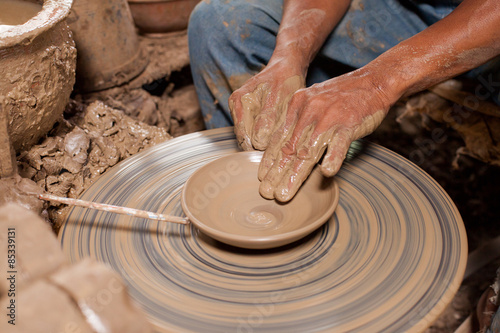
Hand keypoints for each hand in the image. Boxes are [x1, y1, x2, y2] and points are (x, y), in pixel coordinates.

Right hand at [228, 58, 304, 150]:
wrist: (287, 68)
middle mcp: (237, 108)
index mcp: (238, 101)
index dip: (255, 146)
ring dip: (264, 143)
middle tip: (277, 152)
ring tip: (280, 147)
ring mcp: (244, 113)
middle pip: (244, 137)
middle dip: (259, 146)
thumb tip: (259, 142)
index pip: (241, 133)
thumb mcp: (278, 96)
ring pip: (251, 137)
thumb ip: (267, 118)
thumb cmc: (284, 78)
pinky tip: (279, 140)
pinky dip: (267, 137)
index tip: (270, 154)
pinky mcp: (253, 117)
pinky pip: (257, 133)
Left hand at [258, 69, 394, 201]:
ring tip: (285, 193)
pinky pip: (339, 144)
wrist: (374, 81)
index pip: (280, 137)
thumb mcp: (314, 101)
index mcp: (298, 105)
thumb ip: (301, 123)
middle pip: (290, 148)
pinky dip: (333, 158)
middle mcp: (309, 111)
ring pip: (308, 151)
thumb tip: (288, 148)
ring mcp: (329, 118)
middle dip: (276, 173)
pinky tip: (327, 173)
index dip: (269, 159)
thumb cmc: (343, 95)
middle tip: (266, 192)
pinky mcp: (349, 124)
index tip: (261, 176)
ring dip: (295, 175)